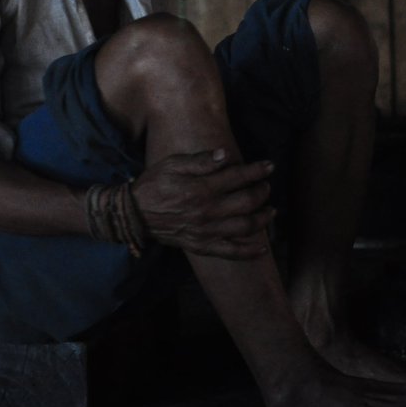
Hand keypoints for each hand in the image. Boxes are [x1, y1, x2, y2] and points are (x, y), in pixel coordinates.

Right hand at [132, 147, 274, 258]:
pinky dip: (249, 251)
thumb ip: (200, 161)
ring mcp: (206, 231)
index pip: (238, 177)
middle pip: (247, 201)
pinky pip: (231, 251)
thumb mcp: (173, 164)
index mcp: (201, 188)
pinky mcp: (202, 245)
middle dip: (262, 192)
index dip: (257, 170)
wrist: (134, 214)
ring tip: (271, 210)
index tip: (269, 166)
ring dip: (263, 218)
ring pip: (245, 226)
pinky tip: (262, 247)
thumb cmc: (154, 184)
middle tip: (267, 186)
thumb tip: (225, 154)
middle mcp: (207, 211)